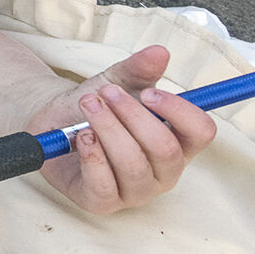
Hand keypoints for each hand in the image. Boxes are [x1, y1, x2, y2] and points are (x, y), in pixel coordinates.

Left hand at [23, 45, 216, 212]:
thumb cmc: (95, 106)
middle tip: (104, 94)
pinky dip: (92, 157)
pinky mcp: (103, 202)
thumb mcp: (116, 81)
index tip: (149, 92)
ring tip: (87, 107)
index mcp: (178, 142)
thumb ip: (138, 69)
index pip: (201, 132)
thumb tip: (160, 51)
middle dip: (132, 116)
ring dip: (108, 129)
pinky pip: (104, 186)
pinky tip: (81, 137)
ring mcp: (135, 191)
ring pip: (133, 165)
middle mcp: (163, 172)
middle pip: (165, 149)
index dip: (179, 111)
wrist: (53, 121)